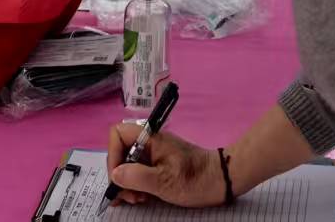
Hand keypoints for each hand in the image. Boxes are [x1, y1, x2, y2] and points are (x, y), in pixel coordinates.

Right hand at [106, 122, 226, 207]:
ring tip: (138, 199)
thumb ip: (136, 176)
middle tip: (129, 196)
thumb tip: (115, 174)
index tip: (119, 178)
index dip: (113, 155)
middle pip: (122, 151)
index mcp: (151, 139)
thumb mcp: (163, 182)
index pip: (118, 134)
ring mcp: (156, 154)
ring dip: (128, 183)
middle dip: (120, 175)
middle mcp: (151, 143)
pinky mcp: (161, 165)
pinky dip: (137, 185)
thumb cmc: (195, 179)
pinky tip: (143, 197)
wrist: (222, 181)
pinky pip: (141, 171)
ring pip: (130, 164)